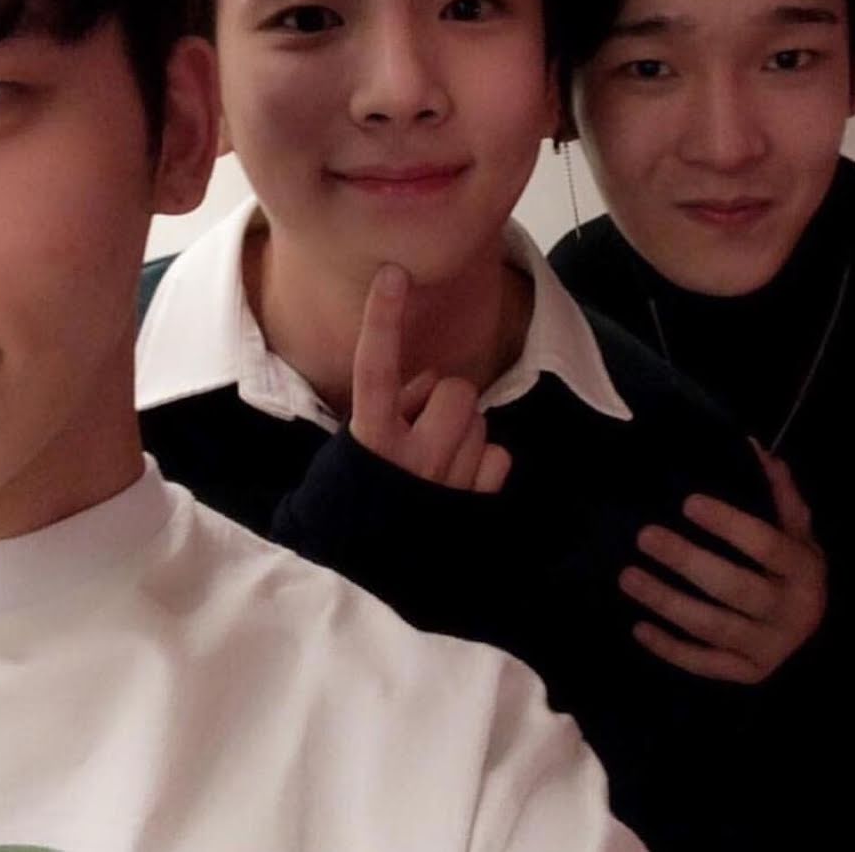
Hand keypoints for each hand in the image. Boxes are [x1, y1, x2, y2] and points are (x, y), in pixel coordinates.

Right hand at [349, 264, 510, 492]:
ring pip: (480, 423)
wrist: (369, 581)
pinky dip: (485, 467)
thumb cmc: (359, 502)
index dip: (383, 319)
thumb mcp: (355, 452)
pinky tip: (461, 486)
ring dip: (464, 434)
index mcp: (369, 439)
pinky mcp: (476, 505)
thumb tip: (424, 383)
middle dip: (446, 401)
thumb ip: (388, 409)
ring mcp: (447, 483)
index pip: (375, 367)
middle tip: (424, 426)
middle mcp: (410, 457)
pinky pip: (499, 459)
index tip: (394, 273)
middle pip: (456, 391)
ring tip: (438, 463)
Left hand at [619, 444, 826, 683]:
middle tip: (644, 536)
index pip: (766, 545)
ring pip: (713, 627)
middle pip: (735, 587)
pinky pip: (705, 664)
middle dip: (687, 561)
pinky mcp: (747, 674)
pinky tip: (638, 627)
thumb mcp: (796, 529)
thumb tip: (752, 448)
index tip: (687, 502)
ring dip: (667, 602)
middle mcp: (791, 613)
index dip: (728, 524)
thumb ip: (777, 492)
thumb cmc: (793, 568)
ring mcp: (769, 648)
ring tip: (627, 576)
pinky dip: (671, 649)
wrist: (817, 631)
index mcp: (804, 570)